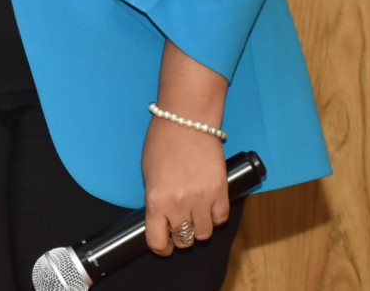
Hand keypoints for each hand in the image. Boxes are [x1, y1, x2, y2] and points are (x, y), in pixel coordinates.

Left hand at [140, 115, 230, 255]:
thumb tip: (161, 216)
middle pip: (184, 240)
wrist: (186, 122)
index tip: (162, 245)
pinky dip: (215, 217)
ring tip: (195, 216)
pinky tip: (209, 207)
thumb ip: (155, 198)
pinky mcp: (221, 192)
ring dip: (199, 228)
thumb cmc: (161, 142)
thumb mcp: (148, 173)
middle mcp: (179, 205)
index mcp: (156, 200)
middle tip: (179, 227)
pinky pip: (221, 218)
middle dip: (180, 237)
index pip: (157, 241)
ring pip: (205, 233)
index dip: (160, 247)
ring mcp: (203, 200)